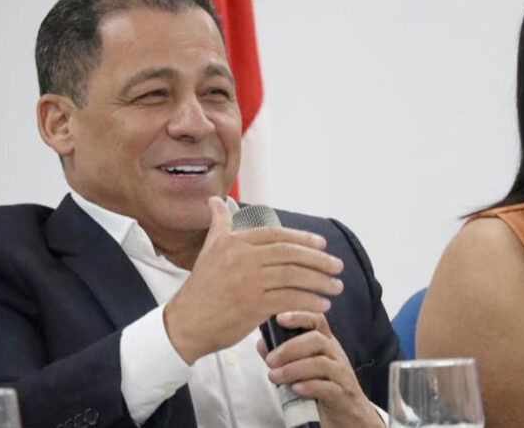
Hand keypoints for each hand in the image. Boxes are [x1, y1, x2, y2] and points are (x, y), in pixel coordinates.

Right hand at [164, 196, 343, 363]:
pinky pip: (290, 299)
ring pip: (294, 275)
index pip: (276, 235)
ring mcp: (248, 282)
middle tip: (337, 266)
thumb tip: (216, 200)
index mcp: (234, 242)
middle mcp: (242, 258)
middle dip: (319, 260)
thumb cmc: (200, 288)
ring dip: (320, 281)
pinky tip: (322, 305)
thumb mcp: (208, 249)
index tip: (322, 245)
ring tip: (336, 286)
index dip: (302, 239)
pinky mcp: (253, 306)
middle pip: (290, 253)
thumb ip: (219, 224)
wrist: (186, 323)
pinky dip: (310, 302)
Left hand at [258, 311, 384, 427]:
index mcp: (325, 343)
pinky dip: (309, 387)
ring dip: (293, 369)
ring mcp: (341, 374)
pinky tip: (295, 389)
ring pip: (321, 364)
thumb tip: (262, 343)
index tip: (279, 318)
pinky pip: (328, 387)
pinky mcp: (343, 395)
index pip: (317, 320)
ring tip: (274, 377)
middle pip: (317, 340)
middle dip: (289, 348)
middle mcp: (335, 354)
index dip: (299, 315)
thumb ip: (283, 355)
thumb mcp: (304, 366)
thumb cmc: (323, 385)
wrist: (350, 413)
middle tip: (270, 360)